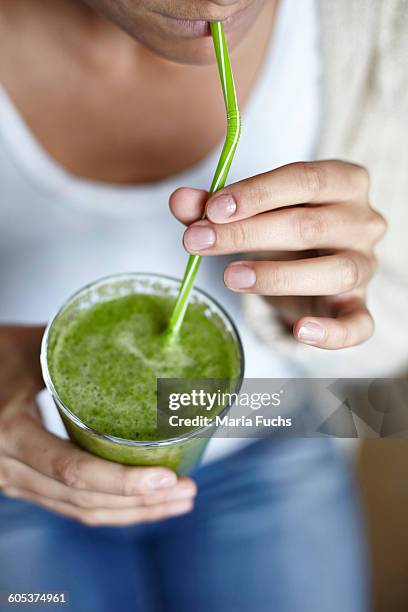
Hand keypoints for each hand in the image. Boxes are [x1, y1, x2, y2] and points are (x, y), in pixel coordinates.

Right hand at [0, 327, 195, 525]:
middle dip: (141, 503)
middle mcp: (10, 467)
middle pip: (84, 500)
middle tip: (186, 492)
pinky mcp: (23, 483)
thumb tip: (130, 339)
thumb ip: (75, 347)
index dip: (123, 481)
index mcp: (12, 431)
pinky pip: (68, 505)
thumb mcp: (29, 347)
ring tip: (175, 501)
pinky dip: (108, 507)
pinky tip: (138, 502)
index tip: (167, 479)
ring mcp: (14, 481)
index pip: (73, 470)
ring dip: (131, 512)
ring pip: (78, 510)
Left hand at [170, 161, 386, 349]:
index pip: (305, 179)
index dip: (257, 193)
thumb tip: (179, 200)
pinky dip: (332, 333)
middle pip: (310, 226)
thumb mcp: (251, 213)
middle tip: (198, 242)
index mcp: (343, 182)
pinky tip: (300, 331)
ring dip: (277, 275)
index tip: (212, 209)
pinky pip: (358, 325)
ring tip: (231, 277)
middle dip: (248, 234)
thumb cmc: (282, 231)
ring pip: (334, 272)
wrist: (307, 269)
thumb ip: (216, 206)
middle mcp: (363, 222)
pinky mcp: (359, 307)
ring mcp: (365, 266)